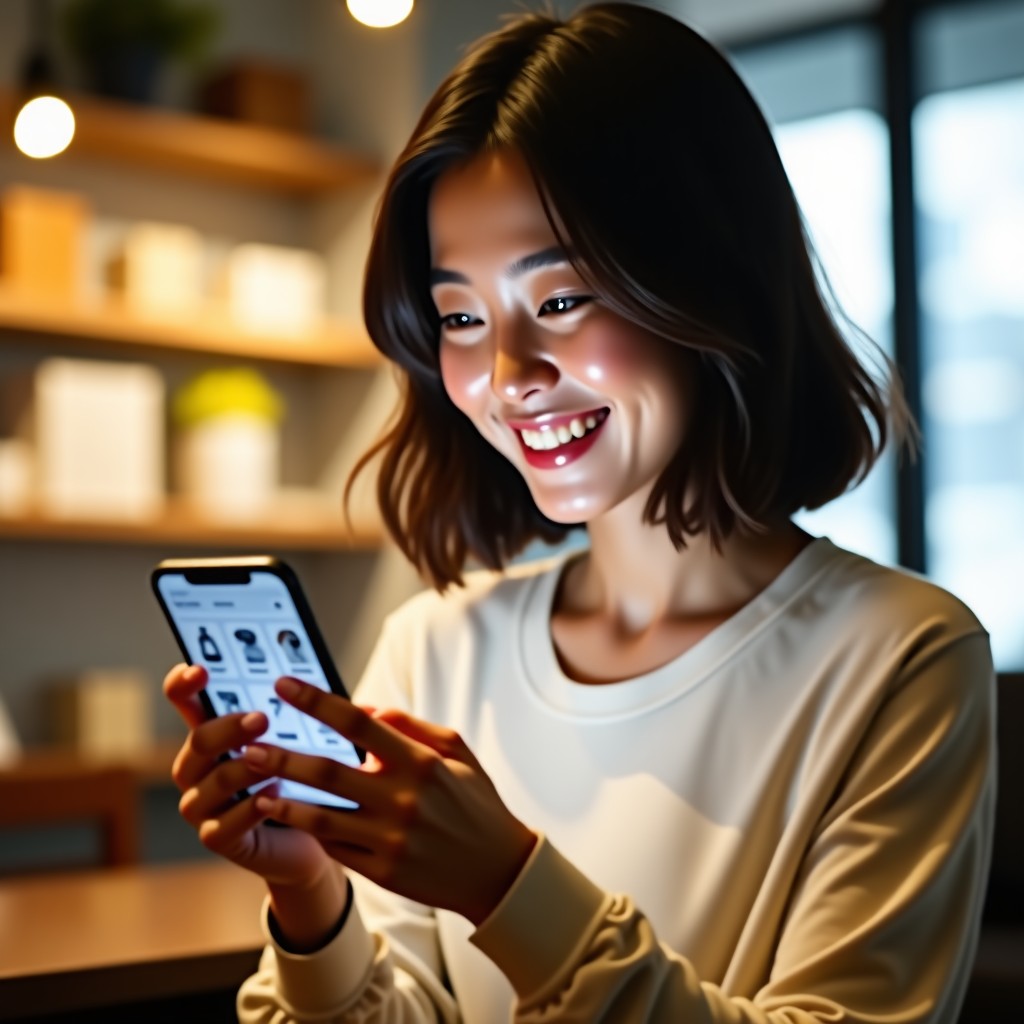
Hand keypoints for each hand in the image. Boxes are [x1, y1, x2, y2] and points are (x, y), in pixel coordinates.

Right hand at [163, 663, 332, 889]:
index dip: (183, 685)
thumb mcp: (303, 740)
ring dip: (247, 769)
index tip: (200, 669)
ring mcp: (201, 804)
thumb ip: (306, 716)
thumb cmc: (303, 776)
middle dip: (230, 728)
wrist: (310, 835)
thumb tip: (340, 695)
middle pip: (199, 740)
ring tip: (278, 764)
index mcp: (214, 733)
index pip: (184, 701)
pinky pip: (224, 825)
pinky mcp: (215, 837)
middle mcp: (197, 767)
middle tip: (263, 718)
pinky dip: (249, 810)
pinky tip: (273, 797)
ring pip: (215, 781)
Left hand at [243, 677, 537, 925]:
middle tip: (246, 744)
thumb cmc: (475, 801)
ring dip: (281, 800)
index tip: (283, 685)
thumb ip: (411, 725)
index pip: (358, 722)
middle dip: (282, 756)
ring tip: (251, 786)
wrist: (497, 870)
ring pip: (320, 816)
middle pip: (328, 771)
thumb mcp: (456, 750)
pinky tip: (282, 819)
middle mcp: (401, 798)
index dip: (316, 701)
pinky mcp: (382, 871)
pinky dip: (307, 832)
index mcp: (420, 761)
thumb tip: (366, 708)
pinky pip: (334, 848)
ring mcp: (389, 838)